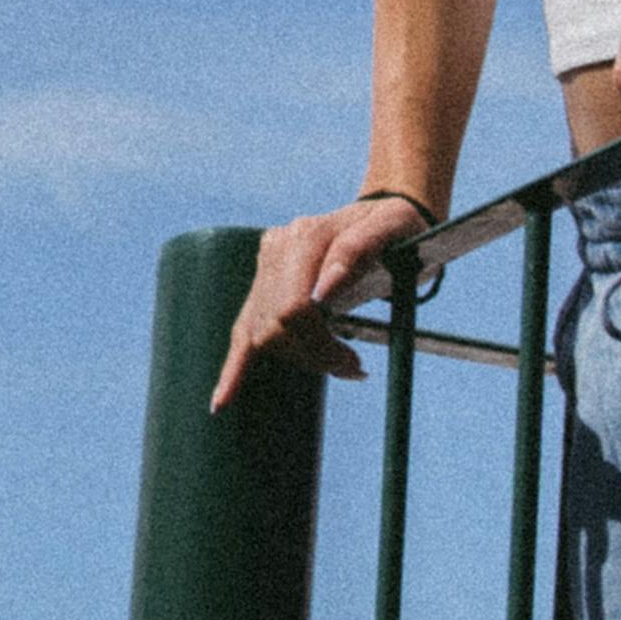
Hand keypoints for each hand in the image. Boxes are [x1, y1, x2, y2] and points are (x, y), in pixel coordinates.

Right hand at [212, 191, 433, 411]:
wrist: (385, 218)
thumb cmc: (398, 227)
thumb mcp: (394, 230)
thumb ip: (359, 249)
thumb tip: (324, 289)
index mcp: (307, 235)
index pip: (296, 308)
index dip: (323, 345)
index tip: (355, 366)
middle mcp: (279, 247)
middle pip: (277, 325)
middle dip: (313, 356)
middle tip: (351, 367)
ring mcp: (267, 265)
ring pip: (262, 335)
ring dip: (297, 360)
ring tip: (338, 364)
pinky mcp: (263, 283)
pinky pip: (242, 329)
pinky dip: (234, 366)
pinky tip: (222, 401)